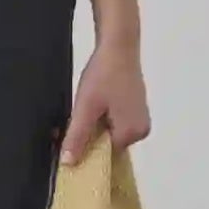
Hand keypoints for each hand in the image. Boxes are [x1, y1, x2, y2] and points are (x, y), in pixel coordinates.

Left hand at [59, 37, 149, 162]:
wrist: (118, 45)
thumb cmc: (103, 75)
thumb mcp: (85, 107)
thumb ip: (77, 137)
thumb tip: (69, 164)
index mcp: (132, 133)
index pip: (104, 155)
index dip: (85, 149)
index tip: (67, 140)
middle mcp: (141, 130)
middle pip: (108, 145)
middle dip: (88, 137)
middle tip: (69, 124)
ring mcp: (140, 118)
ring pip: (110, 133)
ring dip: (93, 126)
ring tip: (82, 110)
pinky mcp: (136, 108)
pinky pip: (115, 122)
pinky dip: (101, 118)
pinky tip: (92, 105)